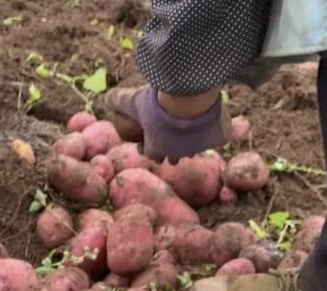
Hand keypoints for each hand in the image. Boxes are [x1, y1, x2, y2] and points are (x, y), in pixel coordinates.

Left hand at [105, 86, 231, 162]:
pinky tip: (217, 123)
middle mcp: (178, 152)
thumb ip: (117, 100)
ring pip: (195, 148)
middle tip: (171, 137)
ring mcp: (199, 146)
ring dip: (192, 141)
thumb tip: (106, 98)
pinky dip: (218, 130)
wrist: (189, 98)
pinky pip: (220, 137)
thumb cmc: (158, 103)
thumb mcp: (132, 99)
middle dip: (171, 149)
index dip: (148, 148)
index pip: (151, 154)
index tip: (146, 140)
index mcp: (157, 147)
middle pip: (174, 157)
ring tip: (192, 129)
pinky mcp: (217, 137)